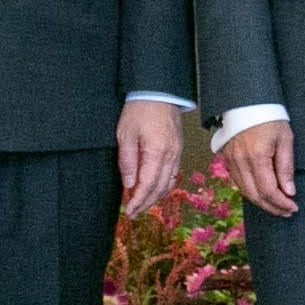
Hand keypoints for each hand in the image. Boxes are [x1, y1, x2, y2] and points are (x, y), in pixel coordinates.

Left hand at [117, 99, 183, 214]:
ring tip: (142, 204)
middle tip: (134, 212)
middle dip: (146, 203)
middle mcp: (171, 155)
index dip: (138, 200)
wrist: (158, 92)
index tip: (129, 210)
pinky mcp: (178, 149)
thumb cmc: (140, 110)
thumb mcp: (126, 135)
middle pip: (160, 188)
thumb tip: (129, 184)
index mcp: (157, 152)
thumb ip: (128, 161)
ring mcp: (177, 152)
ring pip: (168, 183)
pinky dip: (164, 185)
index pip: (148, 184)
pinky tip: (155, 189)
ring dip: (155, 196)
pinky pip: (173, 173)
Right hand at [220, 119, 299, 217]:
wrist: (247, 101)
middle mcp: (241, 162)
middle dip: (273, 207)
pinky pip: (238, 183)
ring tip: (277, 206)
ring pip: (245, 192)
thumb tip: (289, 191)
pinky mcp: (227, 159)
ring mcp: (231, 161)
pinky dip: (250, 192)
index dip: (282, 203)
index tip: (293, 207)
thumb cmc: (269, 117)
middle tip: (287, 211)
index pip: (269, 191)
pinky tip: (261, 194)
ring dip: (262, 203)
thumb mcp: (285, 139)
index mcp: (257, 157)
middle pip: (256, 196)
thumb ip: (286, 167)